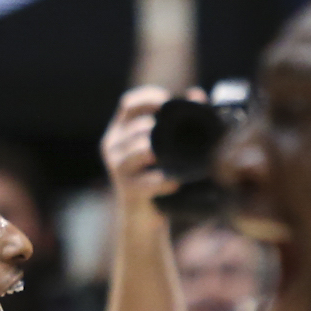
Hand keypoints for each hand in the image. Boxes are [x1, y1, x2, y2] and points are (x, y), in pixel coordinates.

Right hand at [101, 85, 204, 210]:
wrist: (142, 216)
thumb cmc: (155, 174)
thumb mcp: (161, 145)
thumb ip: (177, 119)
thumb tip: (197, 95)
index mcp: (120, 130)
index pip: (129, 103)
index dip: (149, 98)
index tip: (168, 101)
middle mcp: (113, 145)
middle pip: (138, 127)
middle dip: (161, 129)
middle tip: (181, 136)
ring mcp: (117, 168)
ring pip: (142, 150)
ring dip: (163, 153)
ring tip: (179, 158)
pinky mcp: (127, 189)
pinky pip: (148, 180)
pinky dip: (165, 180)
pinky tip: (175, 182)